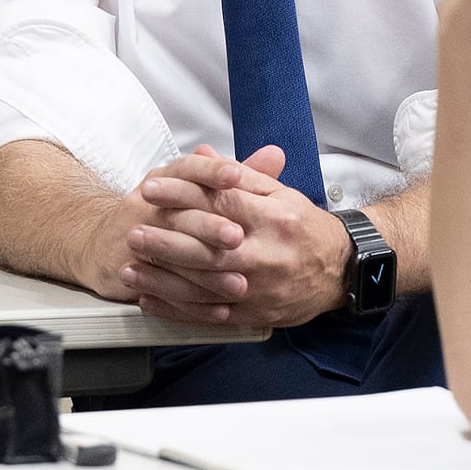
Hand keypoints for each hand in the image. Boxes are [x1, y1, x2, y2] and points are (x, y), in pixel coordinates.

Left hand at [120, 146, 351, 330]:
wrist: (340, 271)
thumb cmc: (304, 228)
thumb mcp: (281, 194)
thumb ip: (240, 175)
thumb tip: (202, 153)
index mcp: (274, 218)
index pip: (221, 204)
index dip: (182, 196)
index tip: (150, 191)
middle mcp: (267, 255)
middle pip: (208, 250)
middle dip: (166, 243)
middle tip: (133, 235)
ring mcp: (260, 289)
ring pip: (205, 287)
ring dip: (163, 280)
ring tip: (130, 270)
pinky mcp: (255, 314)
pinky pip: (210, 316)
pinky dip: (177, 310)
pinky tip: (150, 301)